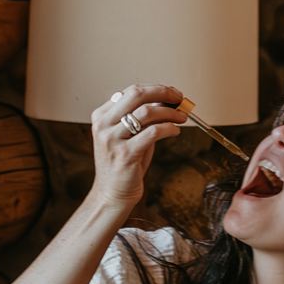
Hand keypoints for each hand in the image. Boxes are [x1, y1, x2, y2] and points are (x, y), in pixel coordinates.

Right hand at [89, 83, 185, 211]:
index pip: (131, 91)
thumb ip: (143, 117)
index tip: (172, 94)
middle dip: (162, 92)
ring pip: (147, 112)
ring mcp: (112, 139)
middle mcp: (103, 125)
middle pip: (136, 94)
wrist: (112, 193)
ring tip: (182, 117)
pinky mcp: (125, 154)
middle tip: (179, 98)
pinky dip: (169, 128)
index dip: (155, 89)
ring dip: (170, 112)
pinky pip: (153, 132)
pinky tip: (175, 131)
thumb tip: (166, 100)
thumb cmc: (124, 163)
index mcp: (101, 116)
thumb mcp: (130, 135)